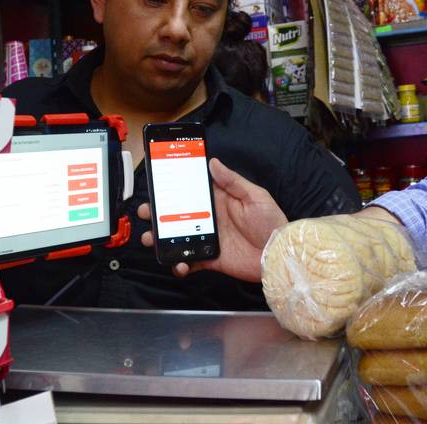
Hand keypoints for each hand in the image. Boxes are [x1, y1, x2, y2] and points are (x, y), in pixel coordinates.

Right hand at [139, 158, 287, 281]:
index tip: (157, 185)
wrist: (280, 254)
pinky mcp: (211, 259)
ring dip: (162, 238)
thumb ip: (233, 181)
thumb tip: (213, 162)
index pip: (192, 191)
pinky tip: (177, 264)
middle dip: (159, 213)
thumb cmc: (272, 222)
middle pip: (178, 214)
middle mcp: (210, 219)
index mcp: (220, 200)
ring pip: (179, 237)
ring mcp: (209, 239)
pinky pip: (190, 262)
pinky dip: (180, 264)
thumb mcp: (255, 196)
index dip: (174, 188)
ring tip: (151, 239)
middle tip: (146, 212)